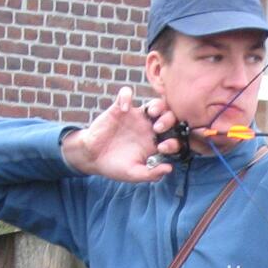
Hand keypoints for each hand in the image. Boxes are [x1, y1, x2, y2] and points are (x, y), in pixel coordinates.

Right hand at [60, 87, 184, 180]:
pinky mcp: (119, 108)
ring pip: (155, 103)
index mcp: (155, 143)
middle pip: (169, 117)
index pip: (174, 137)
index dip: (174, 141)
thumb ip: (151, 173)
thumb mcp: (133, 173)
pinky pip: (126, 93)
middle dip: (169, 120)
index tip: (162, 148)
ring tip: (151, 114)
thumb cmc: (115, 166)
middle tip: (158, 129)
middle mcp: (149, 128)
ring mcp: (136, 117)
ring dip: (157, 106)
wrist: (93, 158)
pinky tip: (123, 109)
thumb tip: (170, 168)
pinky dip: (126, 96)